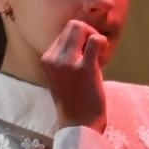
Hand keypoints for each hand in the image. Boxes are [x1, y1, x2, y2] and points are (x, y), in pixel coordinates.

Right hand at [42, 19, 107, 133]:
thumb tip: (83, 34)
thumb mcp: (61, 74)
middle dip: (87, 33)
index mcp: (46, 59)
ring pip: (83, 28)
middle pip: (73, 25)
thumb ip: (66, 55)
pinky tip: (102, 57)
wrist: (77, 123)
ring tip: (96, 56)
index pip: (64, 31)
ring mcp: (68, 63)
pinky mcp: (85, 68)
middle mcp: (53, 58)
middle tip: (93, 52)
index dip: (79, 37)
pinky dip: (102, 43)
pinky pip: (96, 40)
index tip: (84, 53)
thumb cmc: (73, 99)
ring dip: (94, 37)